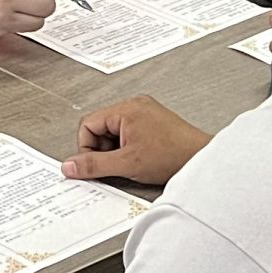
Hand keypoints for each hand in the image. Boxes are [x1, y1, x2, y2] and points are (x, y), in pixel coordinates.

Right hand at [64, 97, 209, 187]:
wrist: (201, 159)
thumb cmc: (172, 155)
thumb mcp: (126, 164)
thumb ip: (94, 165)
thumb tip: (70, 166)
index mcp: (126, 109)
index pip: (88, 124)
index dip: (86, 147)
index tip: (92, 164)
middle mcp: (135, 106)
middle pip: (100, 128)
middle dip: (102, 150)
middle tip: (115, 165)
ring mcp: (145, 113)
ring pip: (114, 133)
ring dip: (116, 151)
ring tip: (131, 163)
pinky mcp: (153, 122)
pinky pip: (128, 134)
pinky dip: (128, 149)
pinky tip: (140, 160)